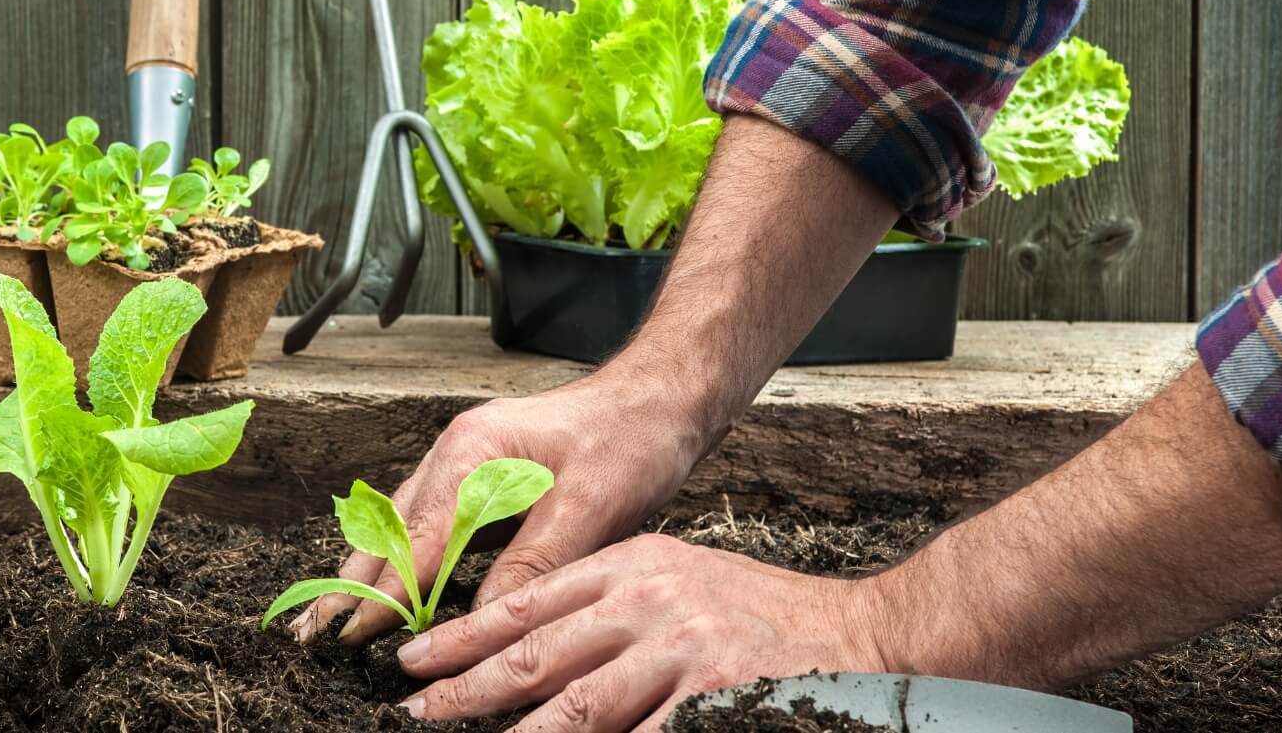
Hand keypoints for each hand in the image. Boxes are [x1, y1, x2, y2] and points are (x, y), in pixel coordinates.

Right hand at [289, 370, 719, 643]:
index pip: (416, 539)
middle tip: (311, 635)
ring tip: (329, 618)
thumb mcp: (590, 505)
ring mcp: (464, 461)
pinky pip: (423, 521)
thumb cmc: (632, 440)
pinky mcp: (479, 475)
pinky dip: (397, 558)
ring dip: (365, 572)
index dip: (384, 594)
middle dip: (349, 584)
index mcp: (474, 452)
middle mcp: (456, 453)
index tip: (352, 636)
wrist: (661, 396)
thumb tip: (482, 619)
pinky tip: (384, 585)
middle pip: (388, 529)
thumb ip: (532, 561)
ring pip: (398, 525)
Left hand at [394, 533, 890, 731]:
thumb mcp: (679, 585)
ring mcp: (682, 652)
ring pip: (576, 710)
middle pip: (537, 656)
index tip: (414, 662)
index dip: (464, 636)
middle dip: (466, 690)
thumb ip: (610, 613)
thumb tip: (535, 660)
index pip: (528, 602)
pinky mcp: (714, 697)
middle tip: (413, 714)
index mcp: (633, 567)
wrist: (868, 636)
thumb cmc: (765, 620)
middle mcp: (649, 602)